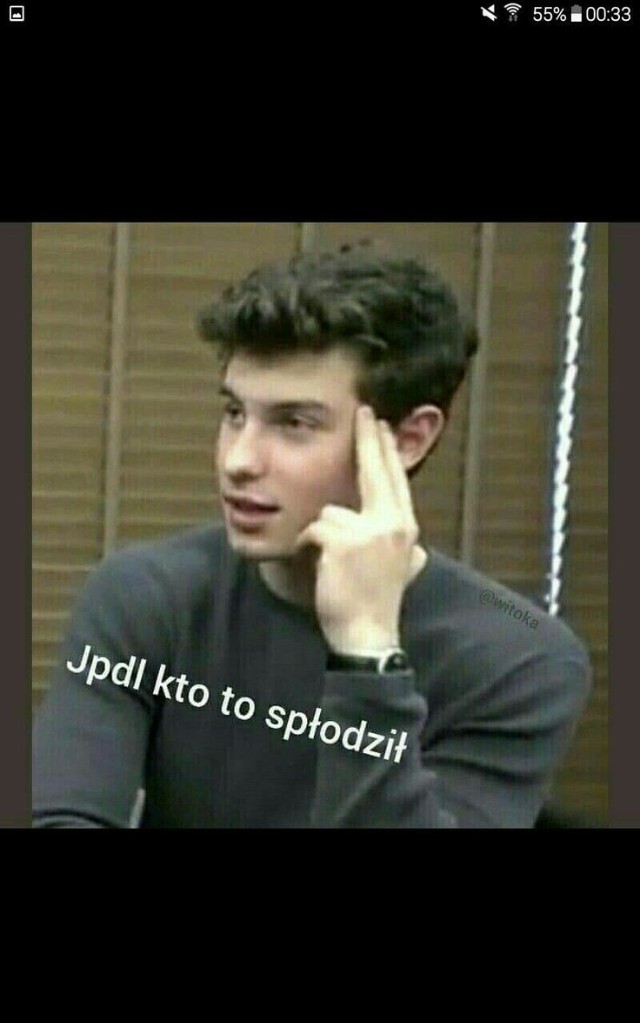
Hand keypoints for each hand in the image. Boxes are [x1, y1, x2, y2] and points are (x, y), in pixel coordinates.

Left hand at [294, 405, 426, 653]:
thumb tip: (420, 554)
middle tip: (364, 412)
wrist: (368, 634)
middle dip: (369, 439)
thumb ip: (407, 553)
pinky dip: (307, 547)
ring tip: (330, 566)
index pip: (395, 480)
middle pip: (376, 471)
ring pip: (330, 512)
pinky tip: (319, 569)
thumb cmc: (376, 604)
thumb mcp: (401, 571)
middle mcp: (394, 524)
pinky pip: (314, 529)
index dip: (386, 451)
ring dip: (322, 537)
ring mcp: (370, 531)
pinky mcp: (344, 540)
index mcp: (405, 528)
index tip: (380, 425)